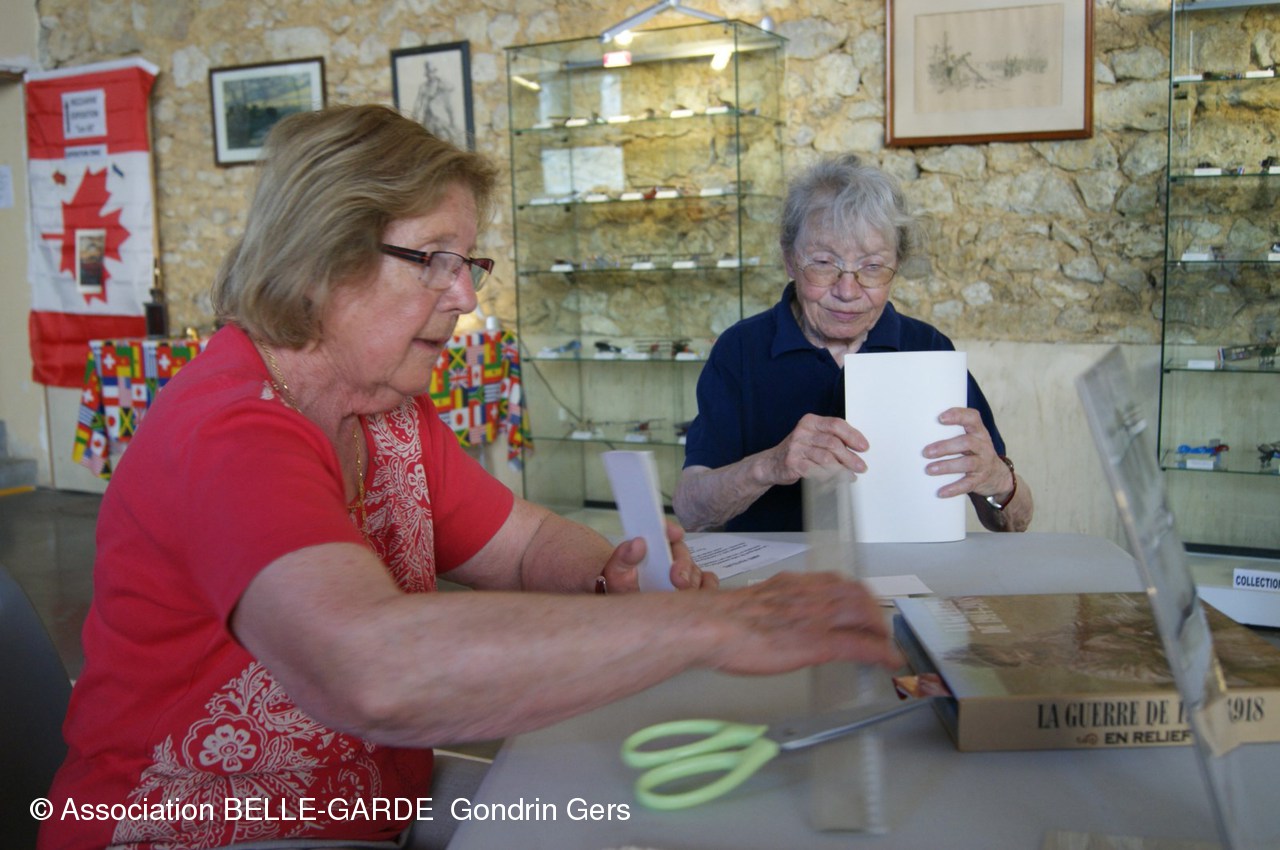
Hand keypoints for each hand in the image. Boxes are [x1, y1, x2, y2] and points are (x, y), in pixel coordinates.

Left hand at [601, 520, 717, 591]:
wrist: (629, 612)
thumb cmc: (622, 588)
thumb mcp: (615, 573)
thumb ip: (624, 557)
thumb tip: (637, 543)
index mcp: (651, 545)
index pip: (663, 530)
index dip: (670, 529)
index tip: (674, 534)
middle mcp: (670, 556)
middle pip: (683, 552)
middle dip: (683, 565)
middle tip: (677, 580)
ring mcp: (684, 571)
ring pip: (696, 569)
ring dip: (692, 581)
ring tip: (681, 594)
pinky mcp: (696, 586)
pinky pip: (709, 583)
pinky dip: (706, 588)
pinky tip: (696, 596)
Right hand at [702, 572, 901, 673]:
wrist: (711, 626)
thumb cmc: (721, 619)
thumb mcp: (754, 604)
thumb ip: (772, 606)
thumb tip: (774, 617)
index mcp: (793, 585)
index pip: (836, 583)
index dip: (855, 597)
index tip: (861, 607)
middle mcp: (810, 595)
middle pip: (858, 595)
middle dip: (874, 611)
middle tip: (879, 628)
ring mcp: (816, 617)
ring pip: (864, 614)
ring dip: (880, 630)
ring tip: (885, 644)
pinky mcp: (818, 643)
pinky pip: (859, 645)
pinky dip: (880, 652)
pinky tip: (888, 661)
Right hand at [764, 413, 867, 485]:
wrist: (771, 464)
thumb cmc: (798, 451)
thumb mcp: (813, 438)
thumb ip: (832, 439)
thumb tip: (857, 449)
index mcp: (810, 422)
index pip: (836, 424)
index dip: (853, 435)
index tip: (863, 447)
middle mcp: (802, 432)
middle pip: (833, 443)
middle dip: (850, 457)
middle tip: (860, 466)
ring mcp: (796, 447)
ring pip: (826, 458)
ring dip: (842, 469)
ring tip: (850, 475)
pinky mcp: (793, 463)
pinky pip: (816, 471)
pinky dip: (830, 477)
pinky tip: (837, 480)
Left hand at [922, 407, 1012, 499]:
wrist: (997, 475)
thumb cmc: (974, 452)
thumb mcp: (970, 438)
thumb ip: (953, 433)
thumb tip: (916, 433)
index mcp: (978, 431)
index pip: (973, 418)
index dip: (958, 415)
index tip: (940, 418)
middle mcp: (983, 445)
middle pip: (966, 442)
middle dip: (945, 446)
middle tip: (926, 452)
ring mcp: (983, 463)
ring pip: (967, 463)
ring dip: (946, 466)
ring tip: (929, 470)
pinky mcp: (980, 480)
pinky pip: (967, 484)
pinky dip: (954, 488)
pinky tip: (940, 492)